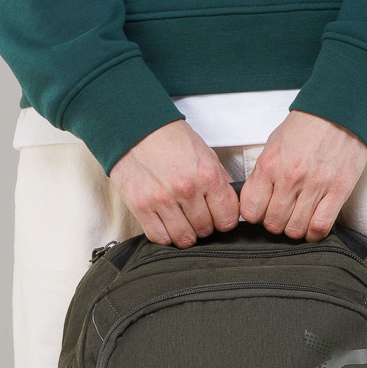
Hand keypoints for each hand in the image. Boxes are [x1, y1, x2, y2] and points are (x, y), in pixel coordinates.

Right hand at [111, 118, 240, 247]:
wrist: (136, 129)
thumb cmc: (170, 139)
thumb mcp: (205, 152)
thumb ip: (220, 179)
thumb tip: (230, 204)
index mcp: (207, 174)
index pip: (227, 217)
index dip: (225, 221)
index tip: (219, 218)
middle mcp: (186, 189)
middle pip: (206, 230)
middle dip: (205, 226)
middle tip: (197, 217)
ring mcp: (162, 200)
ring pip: (184, 238)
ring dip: (186, 234)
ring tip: (183, 222)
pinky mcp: (141, 207)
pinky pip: (159, 237)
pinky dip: (166, 236)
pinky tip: (167, 224)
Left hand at [239, 111, 366, 241]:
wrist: (340, 110)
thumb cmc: (307, 125)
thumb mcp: (274, 143)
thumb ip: (264, 172)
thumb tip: (257, 197)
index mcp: (270, 164)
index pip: (251, 210)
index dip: (255, 216)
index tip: (261, 212)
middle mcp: (290, 178)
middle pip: (273, 223)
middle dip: (275, 224)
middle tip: (281, 216)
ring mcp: (315, 186)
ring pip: (295, 229)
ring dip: (294, 230)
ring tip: (297, 220)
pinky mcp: (338, 191)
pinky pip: (320, 226)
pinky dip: (314, 233)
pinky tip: (312, 225)